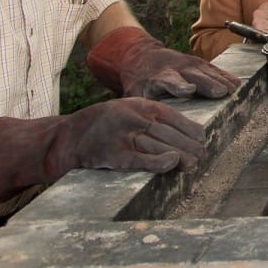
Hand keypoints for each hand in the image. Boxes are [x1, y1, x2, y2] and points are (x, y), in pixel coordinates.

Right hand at [0, 97, 205, 202]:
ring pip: (157, 144)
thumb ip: (152, 119)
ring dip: (179, 154)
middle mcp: (131, 116)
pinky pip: (138, 158)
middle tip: (202, 154)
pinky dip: (157, 161)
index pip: (172, 115)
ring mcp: (121, 134)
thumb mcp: (128, 112)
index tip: (202, 138)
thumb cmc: (103, 126)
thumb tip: (182, 134)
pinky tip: (171, 164)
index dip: (189, 128)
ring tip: (193, 162)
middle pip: (167, 131)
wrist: (65, 138)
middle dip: (187, 144)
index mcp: (139, 104)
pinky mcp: (110, 153)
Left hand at [87, 26, 239, 99]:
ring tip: (234, 89)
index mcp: (159, 79)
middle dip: (208, 84)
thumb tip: (150, 127)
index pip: (170, 82)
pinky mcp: (199, 62)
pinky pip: (214, 69)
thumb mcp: (136, 94)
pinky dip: (225, 76)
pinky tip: (236, 83)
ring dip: (221, 80)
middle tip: (222, 92)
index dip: (180, 86)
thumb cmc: (140, 82)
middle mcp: (176, 69)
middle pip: (195, 76)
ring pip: (207, 71)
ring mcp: (189, 63)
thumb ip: (145, 106)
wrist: (143, 56)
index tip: (190, 90)